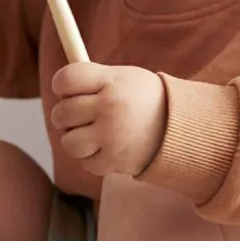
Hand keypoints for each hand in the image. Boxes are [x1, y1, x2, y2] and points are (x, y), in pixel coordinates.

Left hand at [50, 63, 166, 176]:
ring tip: (92, 134)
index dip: (60, 85)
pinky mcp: (115, 160)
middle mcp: (110, 107)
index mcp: (111, 81)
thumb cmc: (145, 99)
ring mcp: (112, 136)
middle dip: (66, 115)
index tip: (67, 91)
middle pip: (62, 113)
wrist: (181, 128)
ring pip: (69, 142)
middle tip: (80, 115)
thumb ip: (93, 78)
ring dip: (76, 140)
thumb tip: (59, 84)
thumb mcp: (123, 77)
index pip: (66, 79)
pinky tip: (108, 148)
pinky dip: (94, 158)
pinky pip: (86, 163)